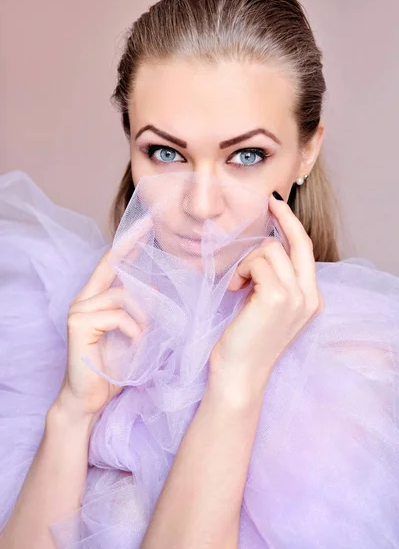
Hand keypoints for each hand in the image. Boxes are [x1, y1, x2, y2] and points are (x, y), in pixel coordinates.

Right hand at [55, 214, 153, 422]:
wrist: (89, 399)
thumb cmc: (112, 367)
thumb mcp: (133, 333)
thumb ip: (140, 311)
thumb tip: (160, 290)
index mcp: (96, 298)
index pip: (112, 261)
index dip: (129, 241)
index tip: (146, 222)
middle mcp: (84, 299)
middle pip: (115, 269)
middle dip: (136, 255)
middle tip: (161, 271)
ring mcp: (79, 310)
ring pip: (122, 295)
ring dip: (143, 316)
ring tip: (146, 335)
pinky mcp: (79, 324)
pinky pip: (118, 315)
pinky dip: (134, 329)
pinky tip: (135, 343)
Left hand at [209, 192, 324, 399]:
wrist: (239, 376)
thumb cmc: (246, 343)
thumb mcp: (267, 308)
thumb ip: (274, 281)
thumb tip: (264, 248)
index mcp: (311, 300)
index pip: (305, 252)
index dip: (291, 226)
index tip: (277, 207)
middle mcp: (310, 297)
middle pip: (299, 242)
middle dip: (283, 218)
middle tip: (268, 202)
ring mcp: (296, 296)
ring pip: (271, 249)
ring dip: (246, 262)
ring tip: (236, 284)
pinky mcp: (277, 296)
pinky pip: (256, 260)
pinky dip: (240, 270)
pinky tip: (233, 290)